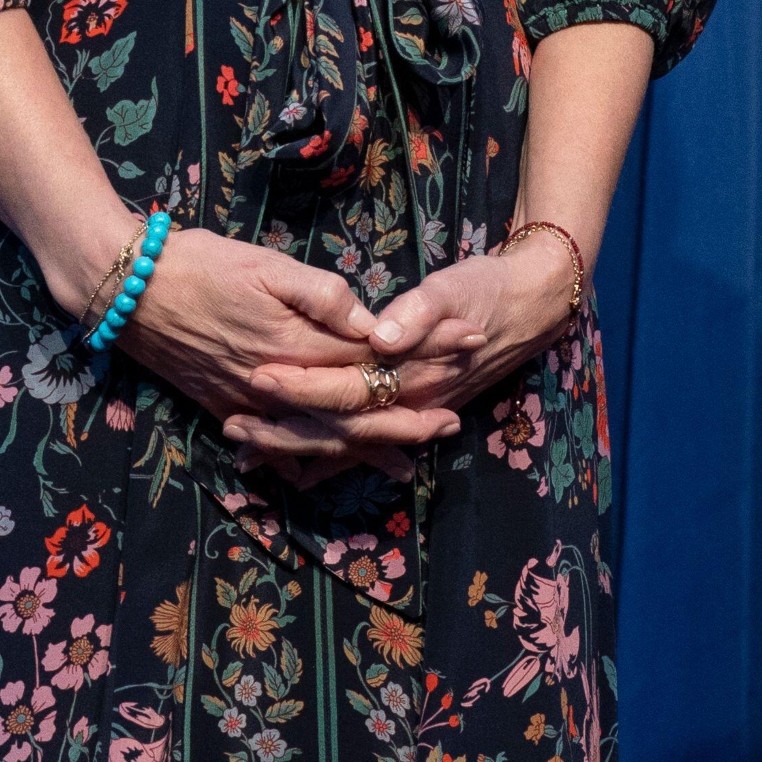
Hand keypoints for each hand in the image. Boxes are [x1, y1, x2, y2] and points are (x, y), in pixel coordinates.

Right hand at [122, 231, 469, 488]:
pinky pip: (278, 444)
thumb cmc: (198, 263)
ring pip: (321, 437)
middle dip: (408, 418)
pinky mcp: (227, 407)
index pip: (376, 355)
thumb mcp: (264, 264)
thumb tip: (371, 322)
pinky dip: (307, 459)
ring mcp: (253, 403)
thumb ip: (322, 294)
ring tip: (406, 460)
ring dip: (365, 448)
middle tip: (452, 423)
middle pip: (357, 410)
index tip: (469, 343)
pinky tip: (326, 470)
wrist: (126, 290)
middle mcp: (281, 384)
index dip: (426, 350)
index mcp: (298, 343)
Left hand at [230, 236, 580, 474]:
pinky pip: (362, 445)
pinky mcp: (407, 411)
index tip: (260, 378)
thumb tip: (381, 337)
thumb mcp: (453, 290)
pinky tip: (290, 471)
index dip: (304, 386)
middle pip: (339, 429)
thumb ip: (418, 313)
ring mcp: (408, 413)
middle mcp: (408, 403)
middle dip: (285, 431)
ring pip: (345, 444)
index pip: (348, 389)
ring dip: (296, 449)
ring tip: (244, 452)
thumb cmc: (485, 291)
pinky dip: (326, 458)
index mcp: (412, 372)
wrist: (529, 307)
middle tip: (232, 426)